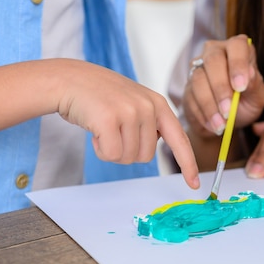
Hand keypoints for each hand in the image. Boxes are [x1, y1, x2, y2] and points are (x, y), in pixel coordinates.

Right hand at [54, 59, 199, 188]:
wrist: (68, 79)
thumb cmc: (100, 96)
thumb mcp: (134, 103)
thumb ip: (150, 122)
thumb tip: (156, 146)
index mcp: (159, 104)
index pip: (180, 139)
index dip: (188, 164)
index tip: (195, 184)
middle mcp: (149, 106)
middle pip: (147, 156)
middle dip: (127, 151)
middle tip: (113, 131)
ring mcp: (130, 112)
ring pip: (128, 157)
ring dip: (112, 150)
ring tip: (103, 127)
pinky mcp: (110, 119)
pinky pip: (112, 154)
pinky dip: (100, 150)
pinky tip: (94, 130)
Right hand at [182, 35, 263, 137]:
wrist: (227, 120)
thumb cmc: (246, 102)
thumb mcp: (257, 97)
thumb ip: (255, 85)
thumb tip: (250, 73)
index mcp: (238, 49)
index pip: (237, 46)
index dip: (238, 64)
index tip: (241, 87)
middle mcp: (216, 52)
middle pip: (213, 60)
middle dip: (221, 88)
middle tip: (228, 110)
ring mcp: (198, 67)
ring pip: (199, 79)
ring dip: (210, 104)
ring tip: (221, 124)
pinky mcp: (188, 85)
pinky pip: (190, 97)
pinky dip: (203, 114)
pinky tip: (213, 125)